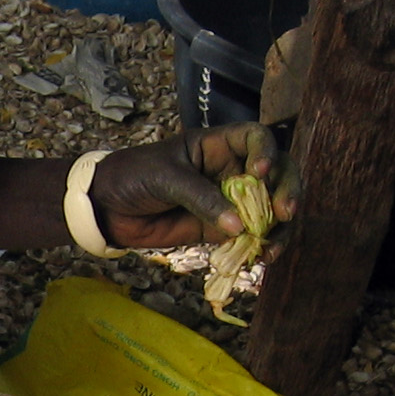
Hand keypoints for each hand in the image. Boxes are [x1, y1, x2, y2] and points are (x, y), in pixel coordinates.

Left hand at [91, 124, 296, 251]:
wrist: (107, 208)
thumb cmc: (133, 177)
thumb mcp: (165, 178)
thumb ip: (200, 198)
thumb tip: (238, 225)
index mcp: (217, 145)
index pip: (256, 138)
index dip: (267, 151)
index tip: (260, 172)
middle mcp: (231, 169)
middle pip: (277, 174)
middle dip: (287, 191)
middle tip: (284, 213)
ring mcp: (230, 200)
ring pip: (270, 208)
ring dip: (280, 227)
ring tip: (274, 246)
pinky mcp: (221, 229)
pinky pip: (251, 236)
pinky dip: (262, 247)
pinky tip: (263, 257)